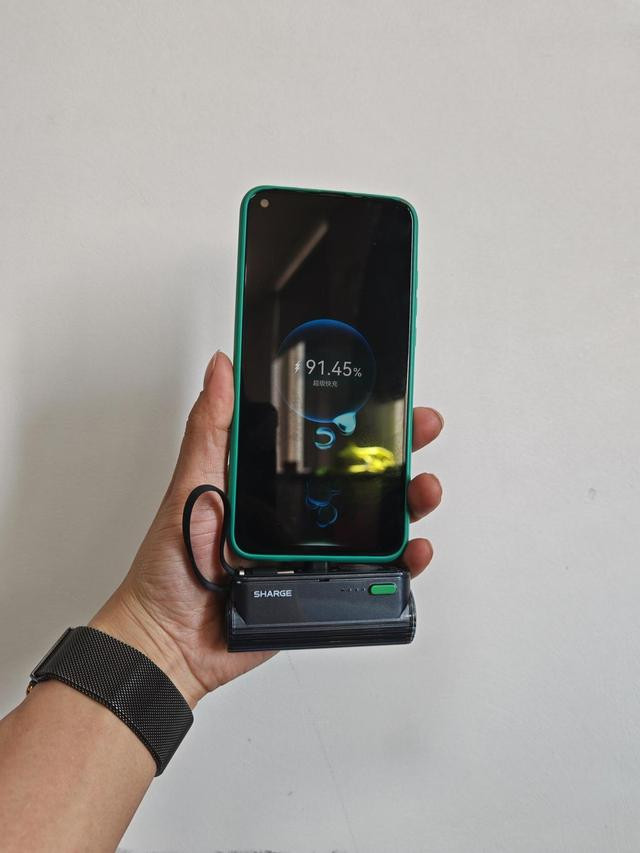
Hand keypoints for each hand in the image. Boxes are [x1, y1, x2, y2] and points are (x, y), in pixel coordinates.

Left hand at [90, 351, 443, 707]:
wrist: (171, 641)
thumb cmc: (170, 566)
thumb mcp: (191, 484)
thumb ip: (211, 428)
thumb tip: (221, 368)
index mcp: (268, 481)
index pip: (323, 440)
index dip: (357, 415)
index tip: (384, 392)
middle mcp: (296, 512)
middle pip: (360, 475)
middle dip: (398, 451)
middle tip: (419, 429)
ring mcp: (314, 550)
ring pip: (376, 522)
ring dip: (410, 503)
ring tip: (423, 490)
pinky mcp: (324, 586)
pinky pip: (375, 574)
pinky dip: (404, 562)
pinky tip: (413, 549)